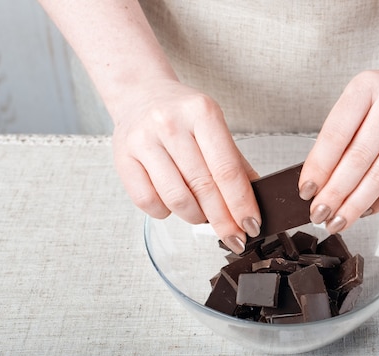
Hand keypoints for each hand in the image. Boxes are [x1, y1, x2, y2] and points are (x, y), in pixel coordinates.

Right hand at [112, 79, 260, 252]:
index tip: (251, 226)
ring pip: (176, 199)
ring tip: (203, 215)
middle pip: (204, 187)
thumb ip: (235, 162)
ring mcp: (143, 141)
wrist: (141, 94)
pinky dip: (167, 213)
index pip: (227, 170)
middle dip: (223, 220)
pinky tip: (174, 205)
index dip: (241, 204)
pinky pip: (148, 202)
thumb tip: (256, 200)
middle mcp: (171, 124)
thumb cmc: (183, 116)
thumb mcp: (214, 128)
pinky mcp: (122, 158)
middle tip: (235, 238)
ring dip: (195, 217)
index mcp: (202, 112)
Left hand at [299, 60, 378, 233]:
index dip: (318, 167)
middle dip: (334, 193)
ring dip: (356, 204)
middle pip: (358, 157)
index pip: (336, 134)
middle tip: (319, 214)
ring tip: (339, 221)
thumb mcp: (362, 102)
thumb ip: (342, 135)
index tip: (306, 191)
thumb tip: (318, 182)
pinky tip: (366, 210)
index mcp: (366, 86)